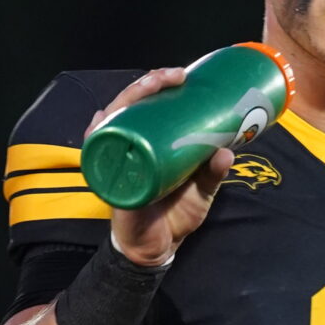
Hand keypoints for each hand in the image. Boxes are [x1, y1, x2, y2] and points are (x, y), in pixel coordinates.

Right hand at [85, 69, 234, 268]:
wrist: (160, 249)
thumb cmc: (176, 214)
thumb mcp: (201, 191)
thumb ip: (213, 173)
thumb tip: (227, 151)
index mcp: (151, 144)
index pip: (147, 107)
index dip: (159, 84)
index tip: (181, 75)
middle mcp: (130, 148)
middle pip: (129, 107)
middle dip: (146, 85)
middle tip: (172, 77)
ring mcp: (118, 163)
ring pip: (113, 122)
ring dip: (126, 101)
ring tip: (147, 87)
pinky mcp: (112, 182)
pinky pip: (98, 157)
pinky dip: (97, 136)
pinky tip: (100, 120)